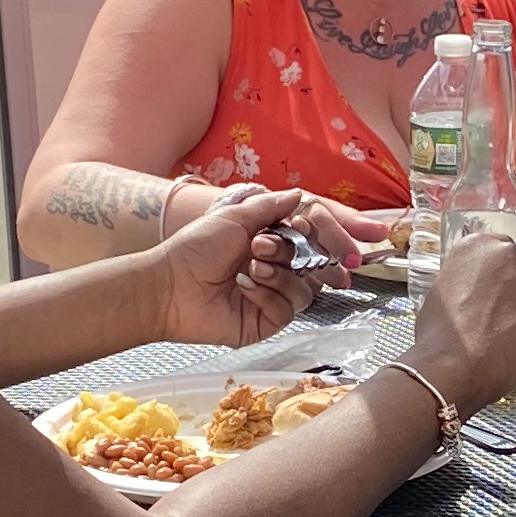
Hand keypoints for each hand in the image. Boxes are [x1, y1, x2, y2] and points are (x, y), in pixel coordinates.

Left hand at [147, 184, 362, 346]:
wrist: (170, 286)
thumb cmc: (196, 248)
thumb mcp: (235, 217)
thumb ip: (271, 206)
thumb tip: (299, 196)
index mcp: (271, 240)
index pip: (314, 239)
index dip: (331, 237)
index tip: (344, 235)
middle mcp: (277, 268)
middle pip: (316, 264)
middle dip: (291, 253)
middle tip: (261, 245)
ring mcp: (273, 296)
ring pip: (306, 290)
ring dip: (278, 275)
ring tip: (249, 267)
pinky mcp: (266, 321)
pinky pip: (288, 310)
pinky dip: (267, 295)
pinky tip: (243, 288)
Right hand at [403, 232, 515, 412]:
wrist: (453, 367)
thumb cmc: (442, 339)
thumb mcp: (444, 291)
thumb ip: (469, 279)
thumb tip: (481, 291)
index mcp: (479, 245)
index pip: (500, 256)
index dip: (498, 282)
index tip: (494, 298)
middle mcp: (511, 254)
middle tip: (502, 322)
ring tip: (512, 338)